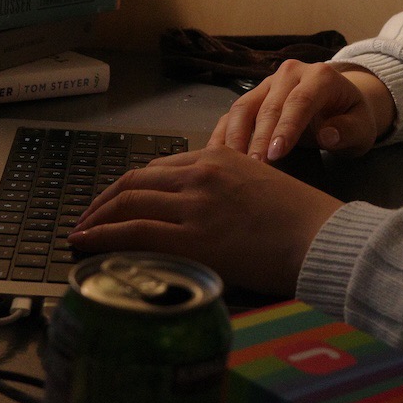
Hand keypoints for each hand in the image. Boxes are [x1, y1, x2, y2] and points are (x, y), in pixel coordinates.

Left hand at [68, 146, 342, 295]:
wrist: (323, 237)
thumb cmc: (300, 220)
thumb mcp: (258, 186)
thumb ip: (224, 189)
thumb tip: (198, 211)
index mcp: (218, 157)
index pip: (156, 169)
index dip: (126, 188)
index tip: (112, 204)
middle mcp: (201, 173)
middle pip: (134, 182)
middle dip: (102, 202)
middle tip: (86, 220)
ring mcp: (196, 204)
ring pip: (127, 203)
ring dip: (95, 219)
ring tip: (79, 235)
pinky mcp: (194, 236)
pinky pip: (134, 232)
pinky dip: (102, 236)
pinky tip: (86, 244)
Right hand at [209, 60, 395, 161]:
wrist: (343, 103)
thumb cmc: (353, 118)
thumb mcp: (362, 127)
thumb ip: (348, 130)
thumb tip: (328, 135)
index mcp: (321, 76)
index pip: (300, 101)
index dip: (287, 127)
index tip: (276, 154)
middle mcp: (291, 73)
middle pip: (269, 105)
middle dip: (258, 138)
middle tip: (252, 167)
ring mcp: (269, 83)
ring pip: (244, 107)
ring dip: (235, 136)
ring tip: (231, 164)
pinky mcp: (255, 95)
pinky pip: (234, 113)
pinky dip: (223, 133)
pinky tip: (216, 155)